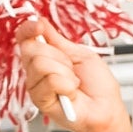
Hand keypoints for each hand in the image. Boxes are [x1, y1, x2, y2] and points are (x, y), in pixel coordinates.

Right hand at [15, 17, 127, 131]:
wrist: (107, 109)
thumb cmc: (98, 86)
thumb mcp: (80, 54)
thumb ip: (58, 40)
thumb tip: (41, 21)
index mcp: (46, 57)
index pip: (25, 39)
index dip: (28, 29)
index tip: (38, 26)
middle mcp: (37, 71)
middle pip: (30, 49)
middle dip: (58, 55)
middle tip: (72, 68)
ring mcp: (36, 86)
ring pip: (40, 64)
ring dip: (65, 71)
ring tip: (73, 82)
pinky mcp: (40, 101)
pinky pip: (49, 81)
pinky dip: (67, 85)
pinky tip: (71, 93)